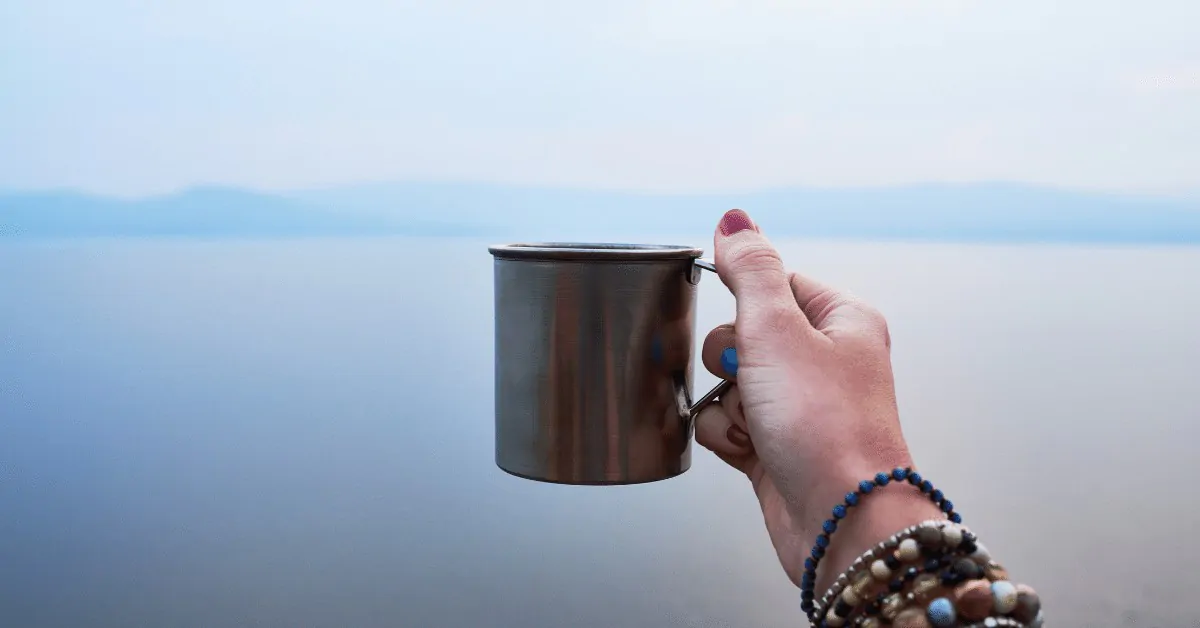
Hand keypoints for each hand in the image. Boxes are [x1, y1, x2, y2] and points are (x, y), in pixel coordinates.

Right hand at [694, 209, 942, 593]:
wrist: (842, 524)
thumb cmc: (826, 427)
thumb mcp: (778, 329)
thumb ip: (750, 270)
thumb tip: (734, 219)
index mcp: (842, 320)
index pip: (775, 280)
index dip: (744, 298)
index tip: (739, 318)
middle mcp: (825, 361)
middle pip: (743, 332)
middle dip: (729, 359)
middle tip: (751, 377)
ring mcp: (801, 407)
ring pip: (729, 381)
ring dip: (726, 402)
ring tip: (756, 424)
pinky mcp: (779, 447)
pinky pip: (729, 422)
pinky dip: (728, 436)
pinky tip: (749, 452)